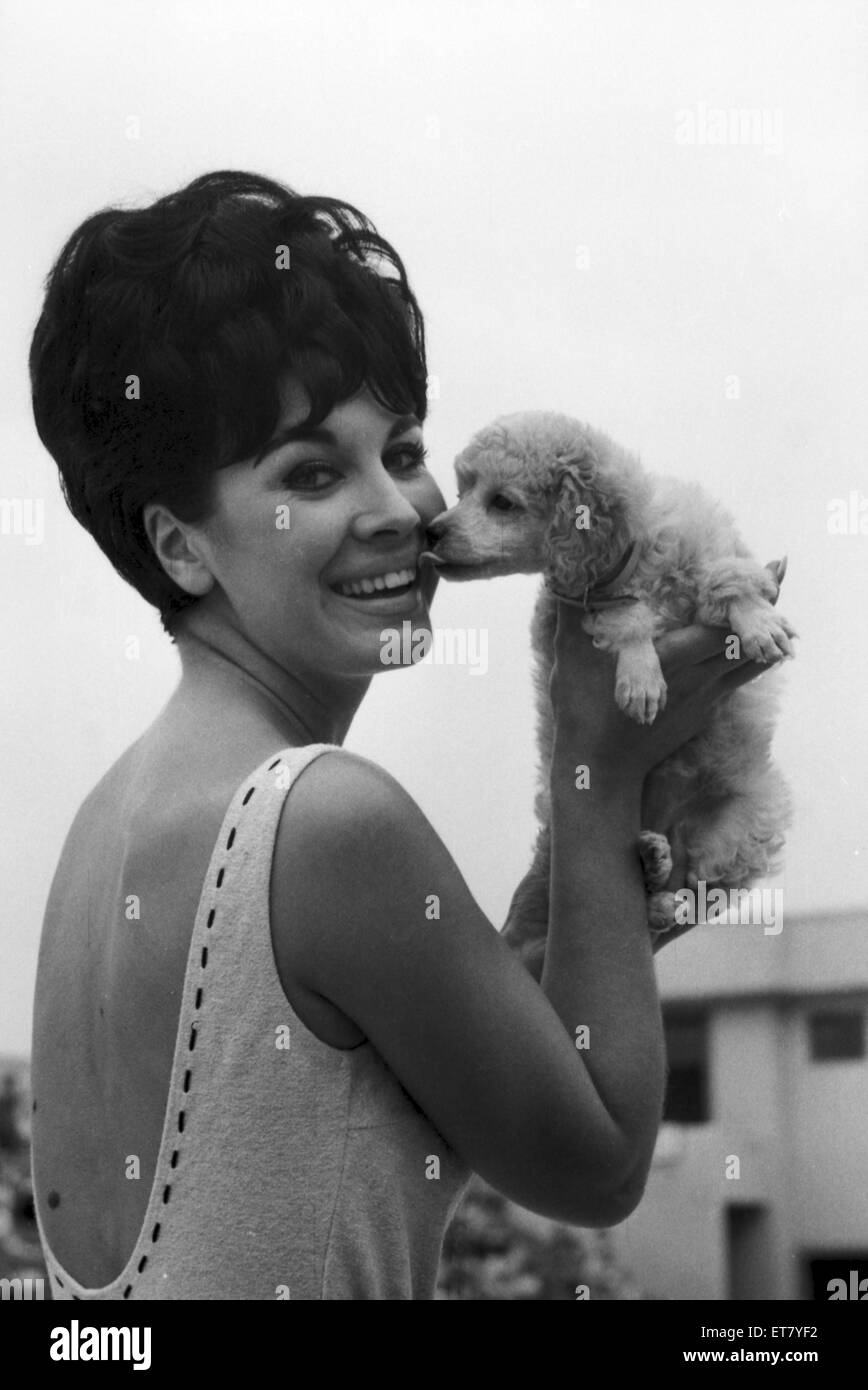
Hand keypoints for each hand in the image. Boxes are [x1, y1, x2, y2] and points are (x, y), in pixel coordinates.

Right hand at [550, 558, 788, 788]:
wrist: (601, 772)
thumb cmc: (584, 715)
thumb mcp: (573, 660)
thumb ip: (574, 615)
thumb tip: (565, 576)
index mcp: (673, 661)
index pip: (726, 627)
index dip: (747, 599)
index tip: (766, 567)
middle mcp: (699, 679)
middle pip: (751, 641)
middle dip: (767, 609)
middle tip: (776, 571)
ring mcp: (705, 699)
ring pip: (751, 663)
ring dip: (764, 634)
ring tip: (774, 605)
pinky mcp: (703, 713)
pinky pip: (736, 680)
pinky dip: (748, 658)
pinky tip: (745, 642)